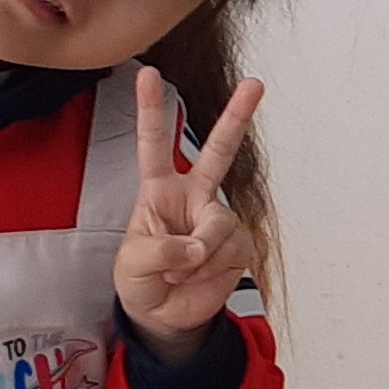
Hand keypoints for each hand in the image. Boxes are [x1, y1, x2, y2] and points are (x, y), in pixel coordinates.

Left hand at [116, 68, 263, 352]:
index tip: (147, 73)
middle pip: (218, 152)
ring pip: (218, 225)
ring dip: (197, 255)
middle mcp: (193, 197)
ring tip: (179, 273)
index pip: (154, 145)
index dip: (150, 110)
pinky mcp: (238, 246)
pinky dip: (209, 270)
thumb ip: (161, 250)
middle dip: (237, 117)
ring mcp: (217, 220)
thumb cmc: (140, 280)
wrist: (165, 315)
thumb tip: (196, 247)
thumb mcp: (133, 264)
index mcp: (159, 191)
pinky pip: (229, 251)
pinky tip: (197, 277)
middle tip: (255, 84)